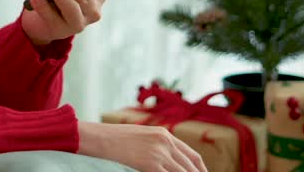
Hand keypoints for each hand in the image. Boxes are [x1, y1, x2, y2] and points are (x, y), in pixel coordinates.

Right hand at [77, 121, 206, 171]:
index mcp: (165, 134)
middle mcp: (165, 142)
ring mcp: (159, 153)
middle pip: (190, 166)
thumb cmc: (117, 138)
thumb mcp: (143, 137)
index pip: (192, 155)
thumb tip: (169, 161)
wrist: (102, 137)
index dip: (200, 169)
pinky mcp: (151, 164)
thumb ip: (158, 145)